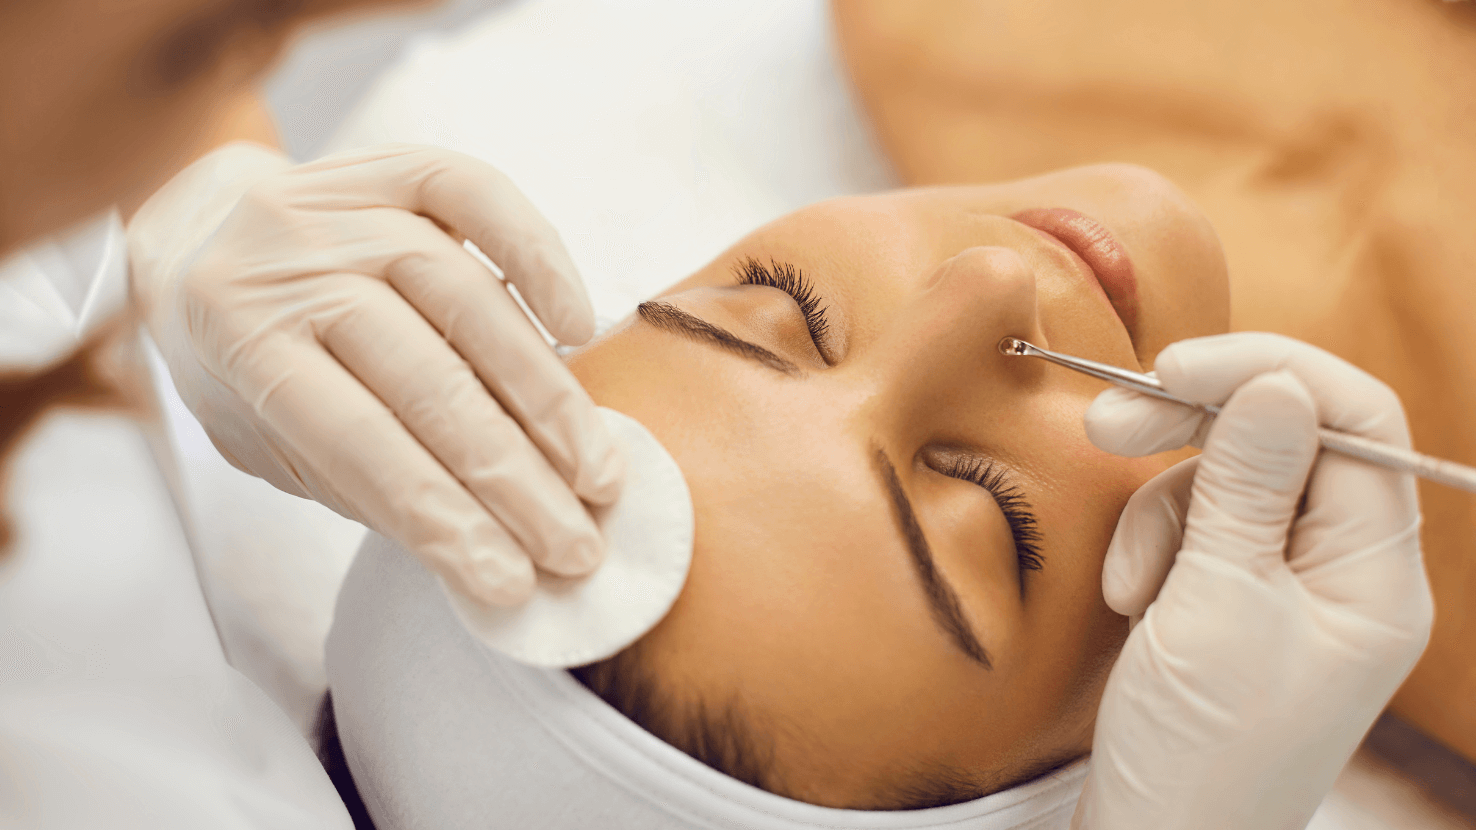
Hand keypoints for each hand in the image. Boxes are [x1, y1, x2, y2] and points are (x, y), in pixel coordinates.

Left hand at [128, 142, 623, 605]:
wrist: (202, 239)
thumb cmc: (244, 361)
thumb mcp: (267, 438)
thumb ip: (360, 475)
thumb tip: (489, 539)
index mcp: (238, 342)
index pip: (359, 446)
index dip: (442, 520)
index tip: (510, 582)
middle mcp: (284, 262)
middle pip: (426, 379)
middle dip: (514, 478)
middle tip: (576, 543)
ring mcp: (339, 204)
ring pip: (466, 298)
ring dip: (546, 397)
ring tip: (596, 471)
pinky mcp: (389, 163)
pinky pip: (477, 196)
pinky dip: (539, 259)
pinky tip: (579, 326)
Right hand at [1073, 332, 1432, 829]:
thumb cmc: (1199, 750)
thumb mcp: (1216, 605)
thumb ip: (1245, 484)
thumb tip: (1274, 383)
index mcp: (1378, 575)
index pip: (1356, 421)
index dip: (1270, 374)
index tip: (1176, 367)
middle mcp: (1347, 572)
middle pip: (1288, 440)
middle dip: (1194, 427)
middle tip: (1107, 423)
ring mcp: (1290, 589)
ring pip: (1229, 481)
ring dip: (1160, 509)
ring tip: (1127, 584)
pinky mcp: (1236, 604)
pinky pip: (1198, 528)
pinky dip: (1152, 548)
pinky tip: (1128, 601)